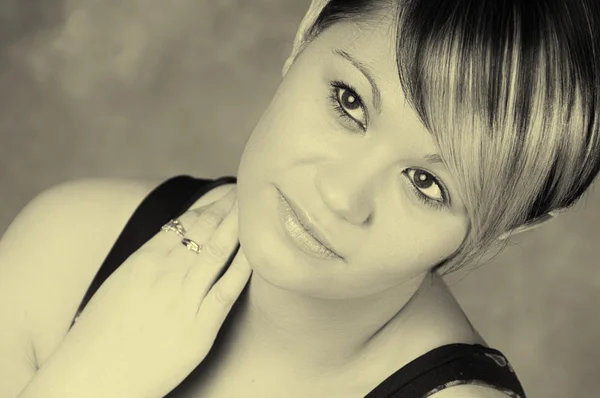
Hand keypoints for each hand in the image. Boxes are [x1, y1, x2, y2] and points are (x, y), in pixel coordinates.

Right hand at [44, 187, 250, 397]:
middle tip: (248, 193)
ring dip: (239, 227)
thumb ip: (147, 263)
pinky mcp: (198, 331)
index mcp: (141, 260)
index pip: (184, 222)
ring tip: (257, 212)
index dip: (210, 205)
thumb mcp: (118, 285)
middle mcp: (163, 275)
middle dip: (229, 207)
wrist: (89, 379)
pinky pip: (227, 291)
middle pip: (205, 230)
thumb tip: (170, 244)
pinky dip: (244, 267)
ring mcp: (182, 301)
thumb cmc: (98, 335)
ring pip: (218, 252)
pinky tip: (258, 252)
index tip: (225, 195)